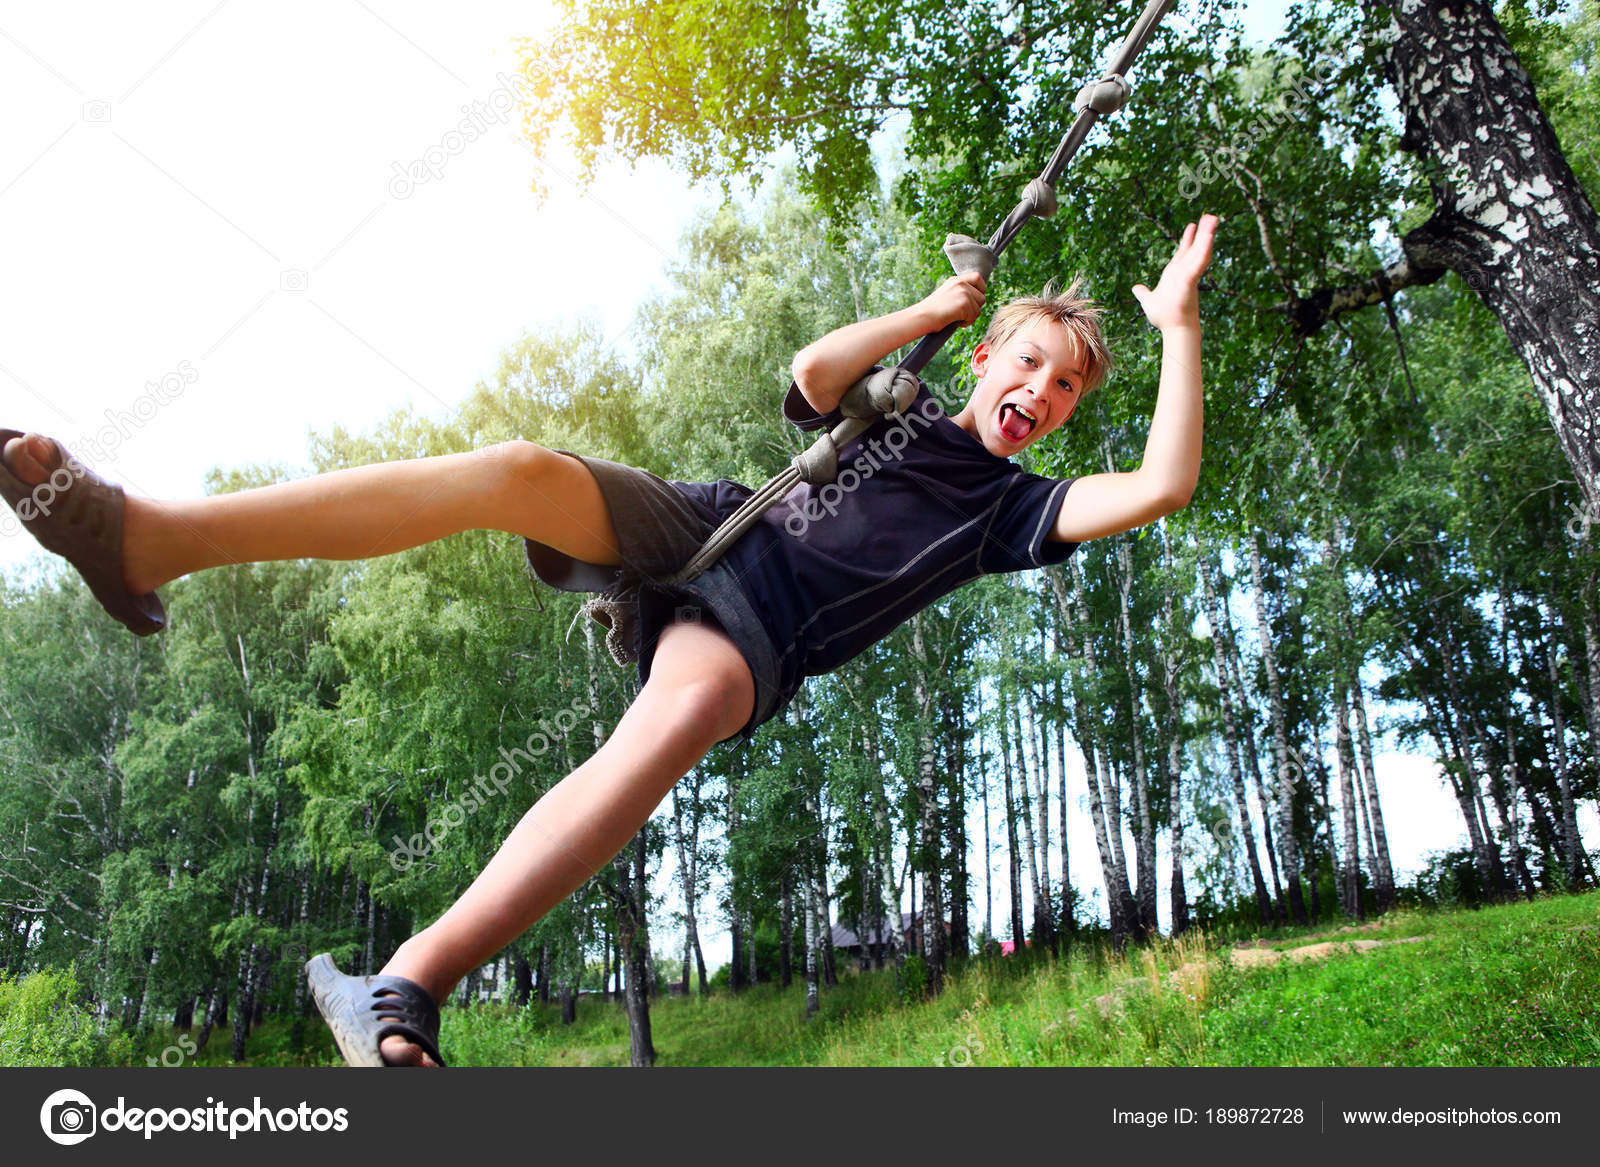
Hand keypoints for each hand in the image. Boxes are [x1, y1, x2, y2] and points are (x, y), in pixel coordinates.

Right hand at [920, 270, 986, 330]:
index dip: (981, 289)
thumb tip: (977, 299)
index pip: (977, 277)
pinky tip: (955, 321)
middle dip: (975, 308)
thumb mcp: (946, 296)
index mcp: (955, 280)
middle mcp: (960, 283)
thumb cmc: (931, 312)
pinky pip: (974, 316)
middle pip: (982, 296)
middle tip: (963, 314)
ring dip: (970, 317)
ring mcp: (963, 292)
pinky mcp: (965, 303)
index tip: (975, 300)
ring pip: (979, 308)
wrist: (922, 317)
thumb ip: (960, 293)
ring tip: (956, 318)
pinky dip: (966, 322)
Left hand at [1133, 214, 1216, 331]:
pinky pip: (1198, 262)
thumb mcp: (1149, 300)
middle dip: (1202, 232)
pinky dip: (1204, 249)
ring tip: (1213, 219)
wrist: (1173, 328)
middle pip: (1195, 248)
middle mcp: (1184, 271)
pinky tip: (1208, 237)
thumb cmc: (1165, 316)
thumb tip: (1136, 288)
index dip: (1188, 239)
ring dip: (1207, 235)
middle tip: (1210, 217)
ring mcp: (1189, 274)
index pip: (1184, 252)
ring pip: (1200, 251)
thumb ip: (1144, 293)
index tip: (1192, 225)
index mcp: (1175, 273)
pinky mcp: (1190, 279)